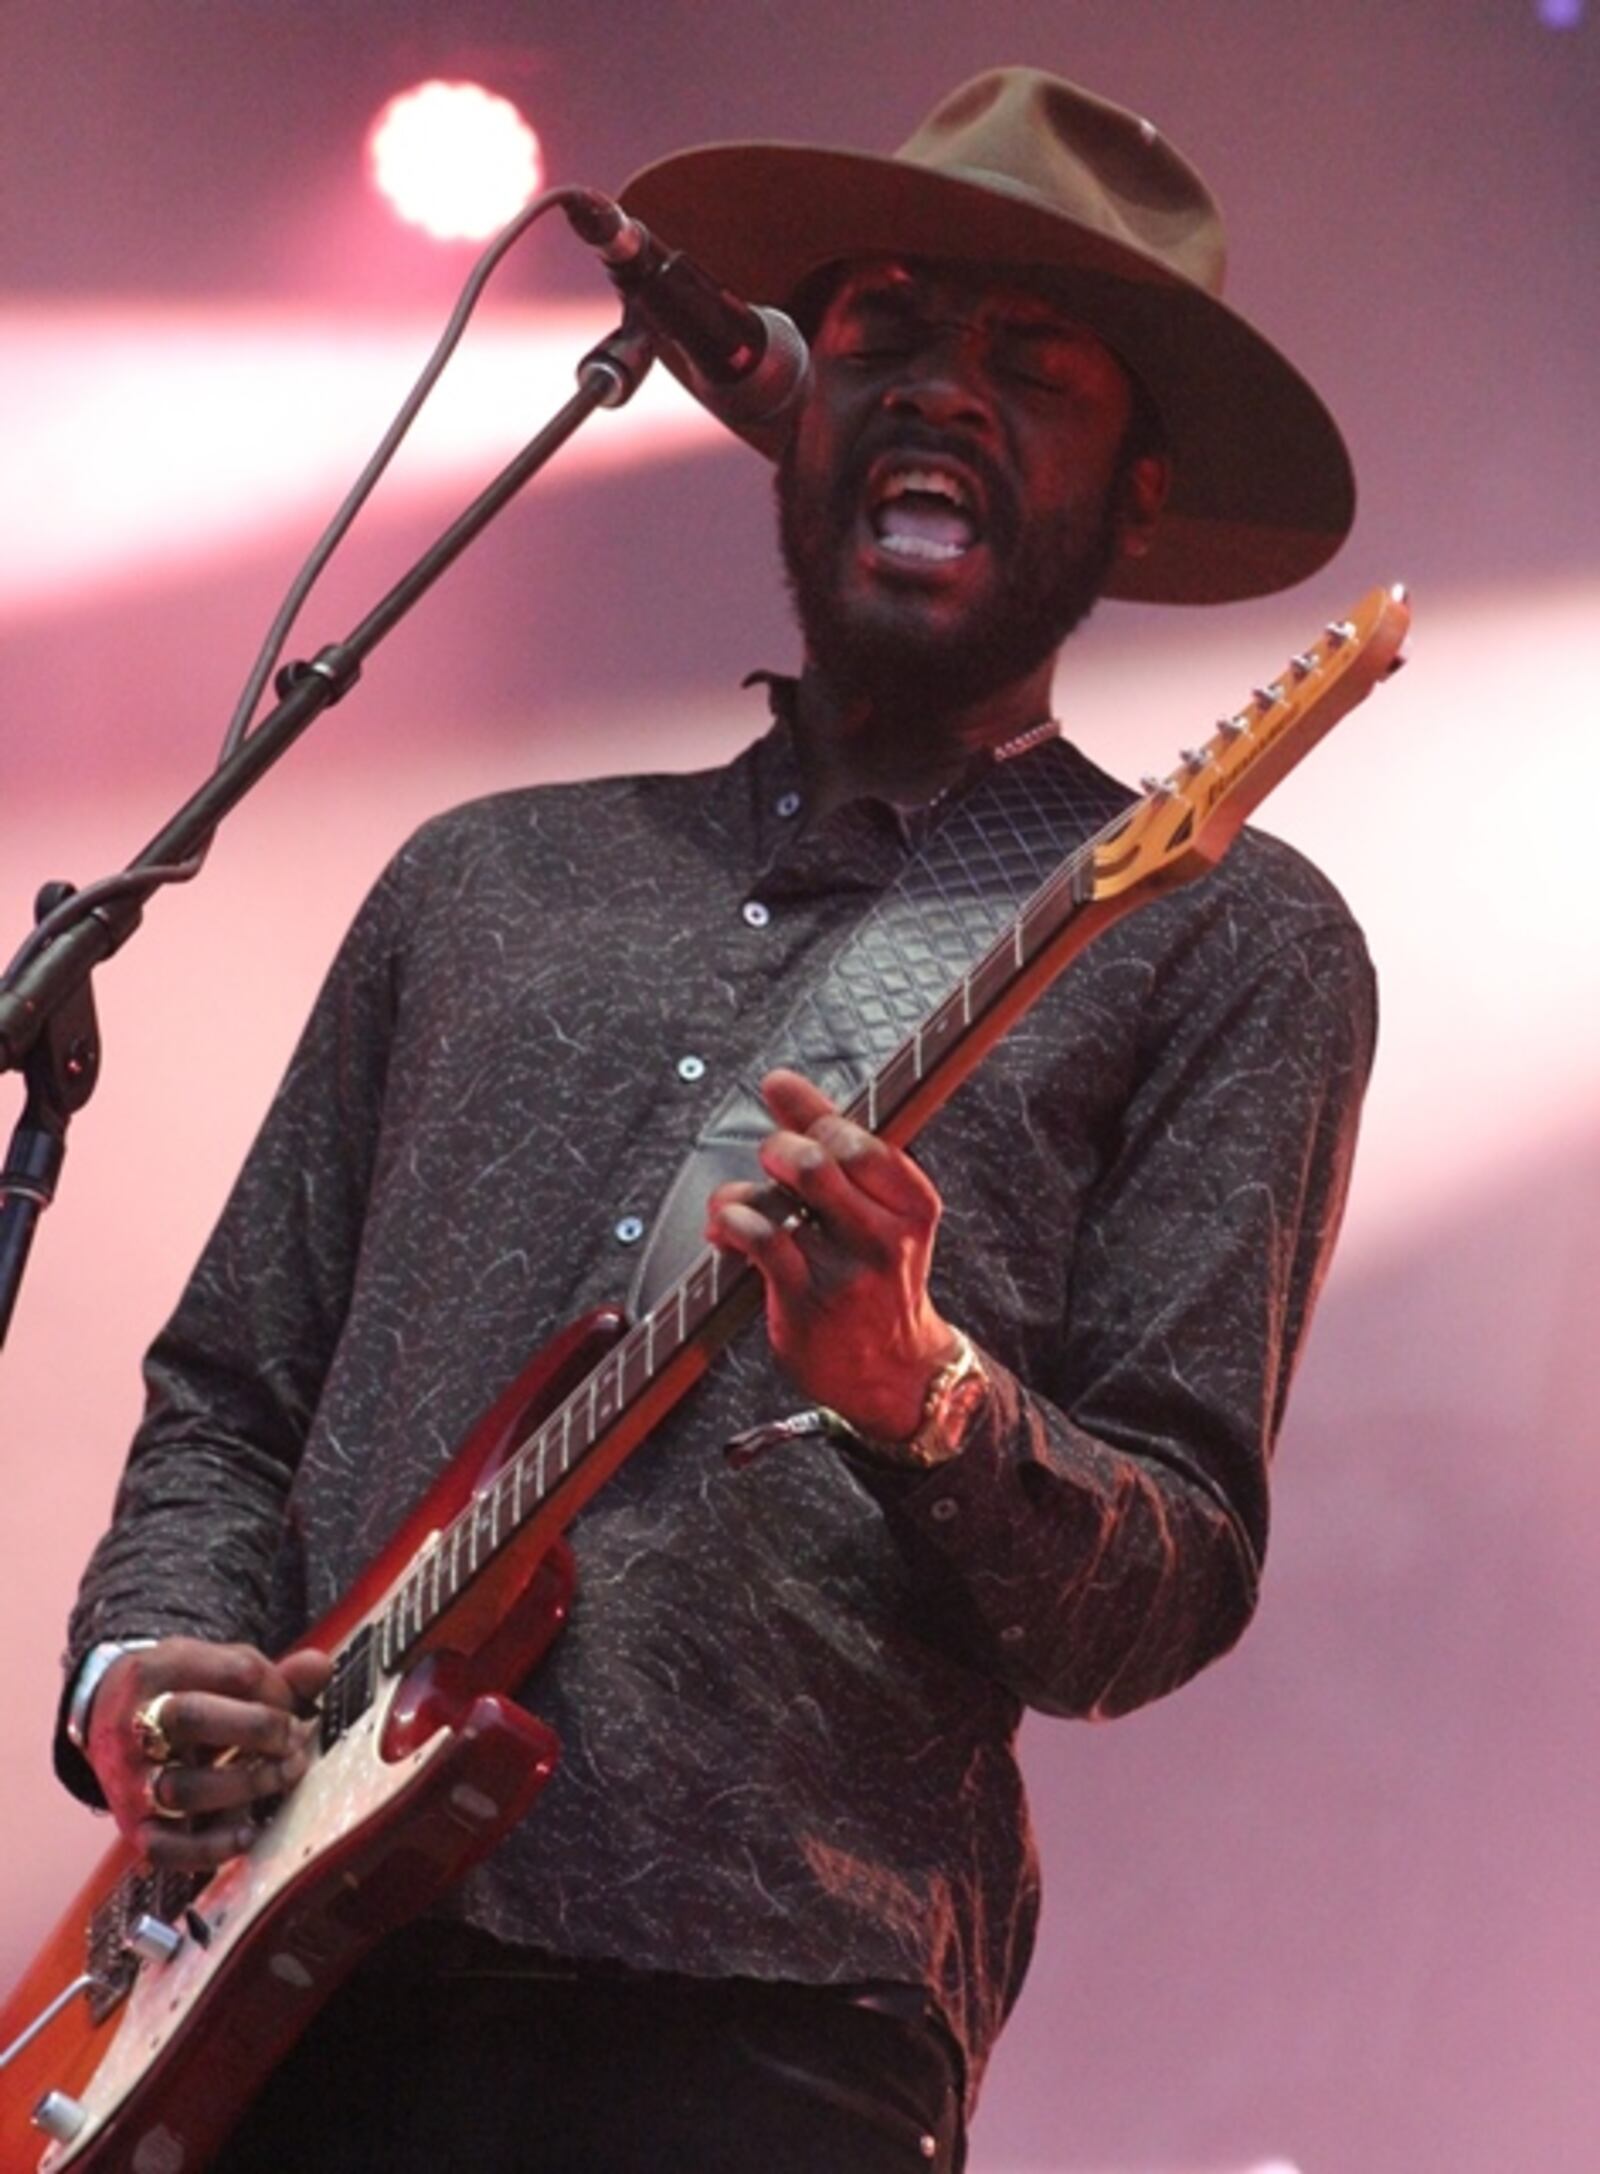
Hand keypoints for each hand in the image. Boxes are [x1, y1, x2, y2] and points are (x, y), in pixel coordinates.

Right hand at [87, 1637, 331, 1869]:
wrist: (106, 1719)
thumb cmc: (181, 1692)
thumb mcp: (215, 1669)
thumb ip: (272, 1675)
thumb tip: (320, 1667)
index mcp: (160, 1671)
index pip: (234, 1671)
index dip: (277, 1689)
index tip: (292, 1704)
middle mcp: (135, 1723)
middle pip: (192, 1717)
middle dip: (258, 1729)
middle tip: (293, 1739)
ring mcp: (130, 1778)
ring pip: (181, 1787)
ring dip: (245, 1785)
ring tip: (281, 1776)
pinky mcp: (132, 1825)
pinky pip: (164, 1848)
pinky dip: (210, 1849)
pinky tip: (248, 1834)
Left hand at [705, 1068, 960, 1440]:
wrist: (895, 1372)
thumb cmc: (879, 1280)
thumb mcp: (887, 1217)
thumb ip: (844, 1156)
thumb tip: (784, 1085)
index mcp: (914, 1206)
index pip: (860, 1139)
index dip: (809, 1108)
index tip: (778, 1088)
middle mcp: (885, 1237)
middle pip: (817, 1160)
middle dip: (778, 1146)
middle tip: (769, 1159)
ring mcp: (845, 1272)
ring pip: (779, 1200)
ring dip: (743, 1191)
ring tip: (737, 1204)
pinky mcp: (806, 1303)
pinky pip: (757, 1241)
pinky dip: (729, 1222)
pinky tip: (725, 1230)